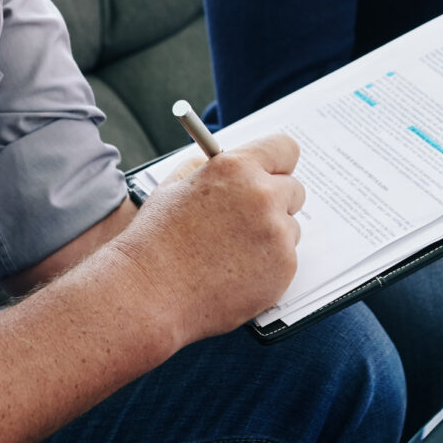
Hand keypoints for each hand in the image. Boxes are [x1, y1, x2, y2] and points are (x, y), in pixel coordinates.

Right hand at [105, 133, 304, 344]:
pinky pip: (286, 260)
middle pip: (294, 190)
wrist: (148, 294)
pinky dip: (268, 267)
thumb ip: (209, 167)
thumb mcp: (174, 187)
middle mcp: (262, 195)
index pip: (284, 149)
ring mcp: (277, 233)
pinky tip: (234, 274)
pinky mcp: (284, 267)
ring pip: (291, 228)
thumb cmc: (154, 242)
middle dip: (275, 202)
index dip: (277, 163)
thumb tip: (231, 161)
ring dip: (271, 237)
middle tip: (248, 221)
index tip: (272, 174)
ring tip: (230, 254)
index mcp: (235, 168)